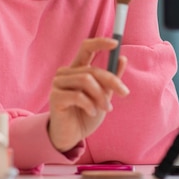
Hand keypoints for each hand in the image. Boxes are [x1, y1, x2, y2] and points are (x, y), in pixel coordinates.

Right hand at [48, 37, 129, 152]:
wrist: (72, 136)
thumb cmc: (86, 114)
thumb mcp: (103, 95)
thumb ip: (111, 79)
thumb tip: (122, 58)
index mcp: (77, 69)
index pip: (86, 48)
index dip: (100, 43)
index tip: (115, 44)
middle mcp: (65, 73)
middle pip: (92, 69)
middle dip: (112, 81)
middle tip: (124, 93)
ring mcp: (58, 84)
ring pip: (86, 80)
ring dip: (101, 96)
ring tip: (106, 108)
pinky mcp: (55, 97)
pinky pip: (78, 96)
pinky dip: (90, 104)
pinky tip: (92, 112)